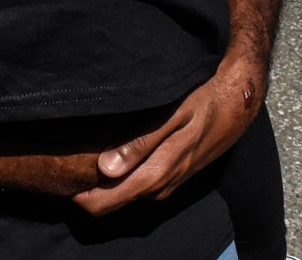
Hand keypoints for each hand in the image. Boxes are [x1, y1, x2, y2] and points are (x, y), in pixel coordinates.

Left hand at [71, 55, 263, 215]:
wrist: (240, 100)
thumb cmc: (204, 100)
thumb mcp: (171, 114)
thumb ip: (138, 142)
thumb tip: (105, 170)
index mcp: (158, 172)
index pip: (108, 200)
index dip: (81, 197)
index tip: (61, 181)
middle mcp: (163, 184)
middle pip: (116, 201)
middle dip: (89, 192)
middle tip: (65, 171)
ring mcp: (170, 181)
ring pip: (130, 193)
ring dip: (106, 185)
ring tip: (82, 165)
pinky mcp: (176, 173)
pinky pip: (143, 184)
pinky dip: (124, 178)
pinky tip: (112, 162)